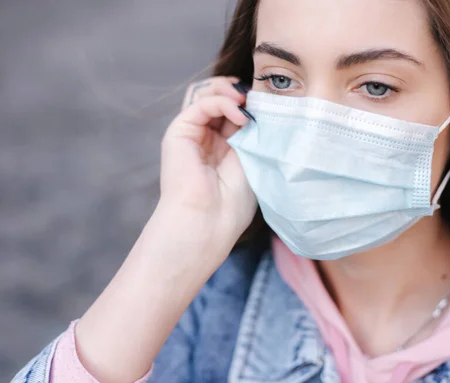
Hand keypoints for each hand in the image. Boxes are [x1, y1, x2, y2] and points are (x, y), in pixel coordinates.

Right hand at [74, 77, 256, 382]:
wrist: (206, 224)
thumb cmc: (231, 206)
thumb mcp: (252, 163)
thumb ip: (253, 134)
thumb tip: (261, 108)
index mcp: (221, 147)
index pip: (233, 110)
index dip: (250, 102)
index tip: (270, 103)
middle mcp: (204, 138)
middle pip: (218, 97)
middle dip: (239, 92)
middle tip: (258, 97)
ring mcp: (190, 134)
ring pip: (206, 94)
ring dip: (228, 91)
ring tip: (247, 100)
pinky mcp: (178, 133)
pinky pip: (200, 103)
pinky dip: (222, 102)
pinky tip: (240, 115)